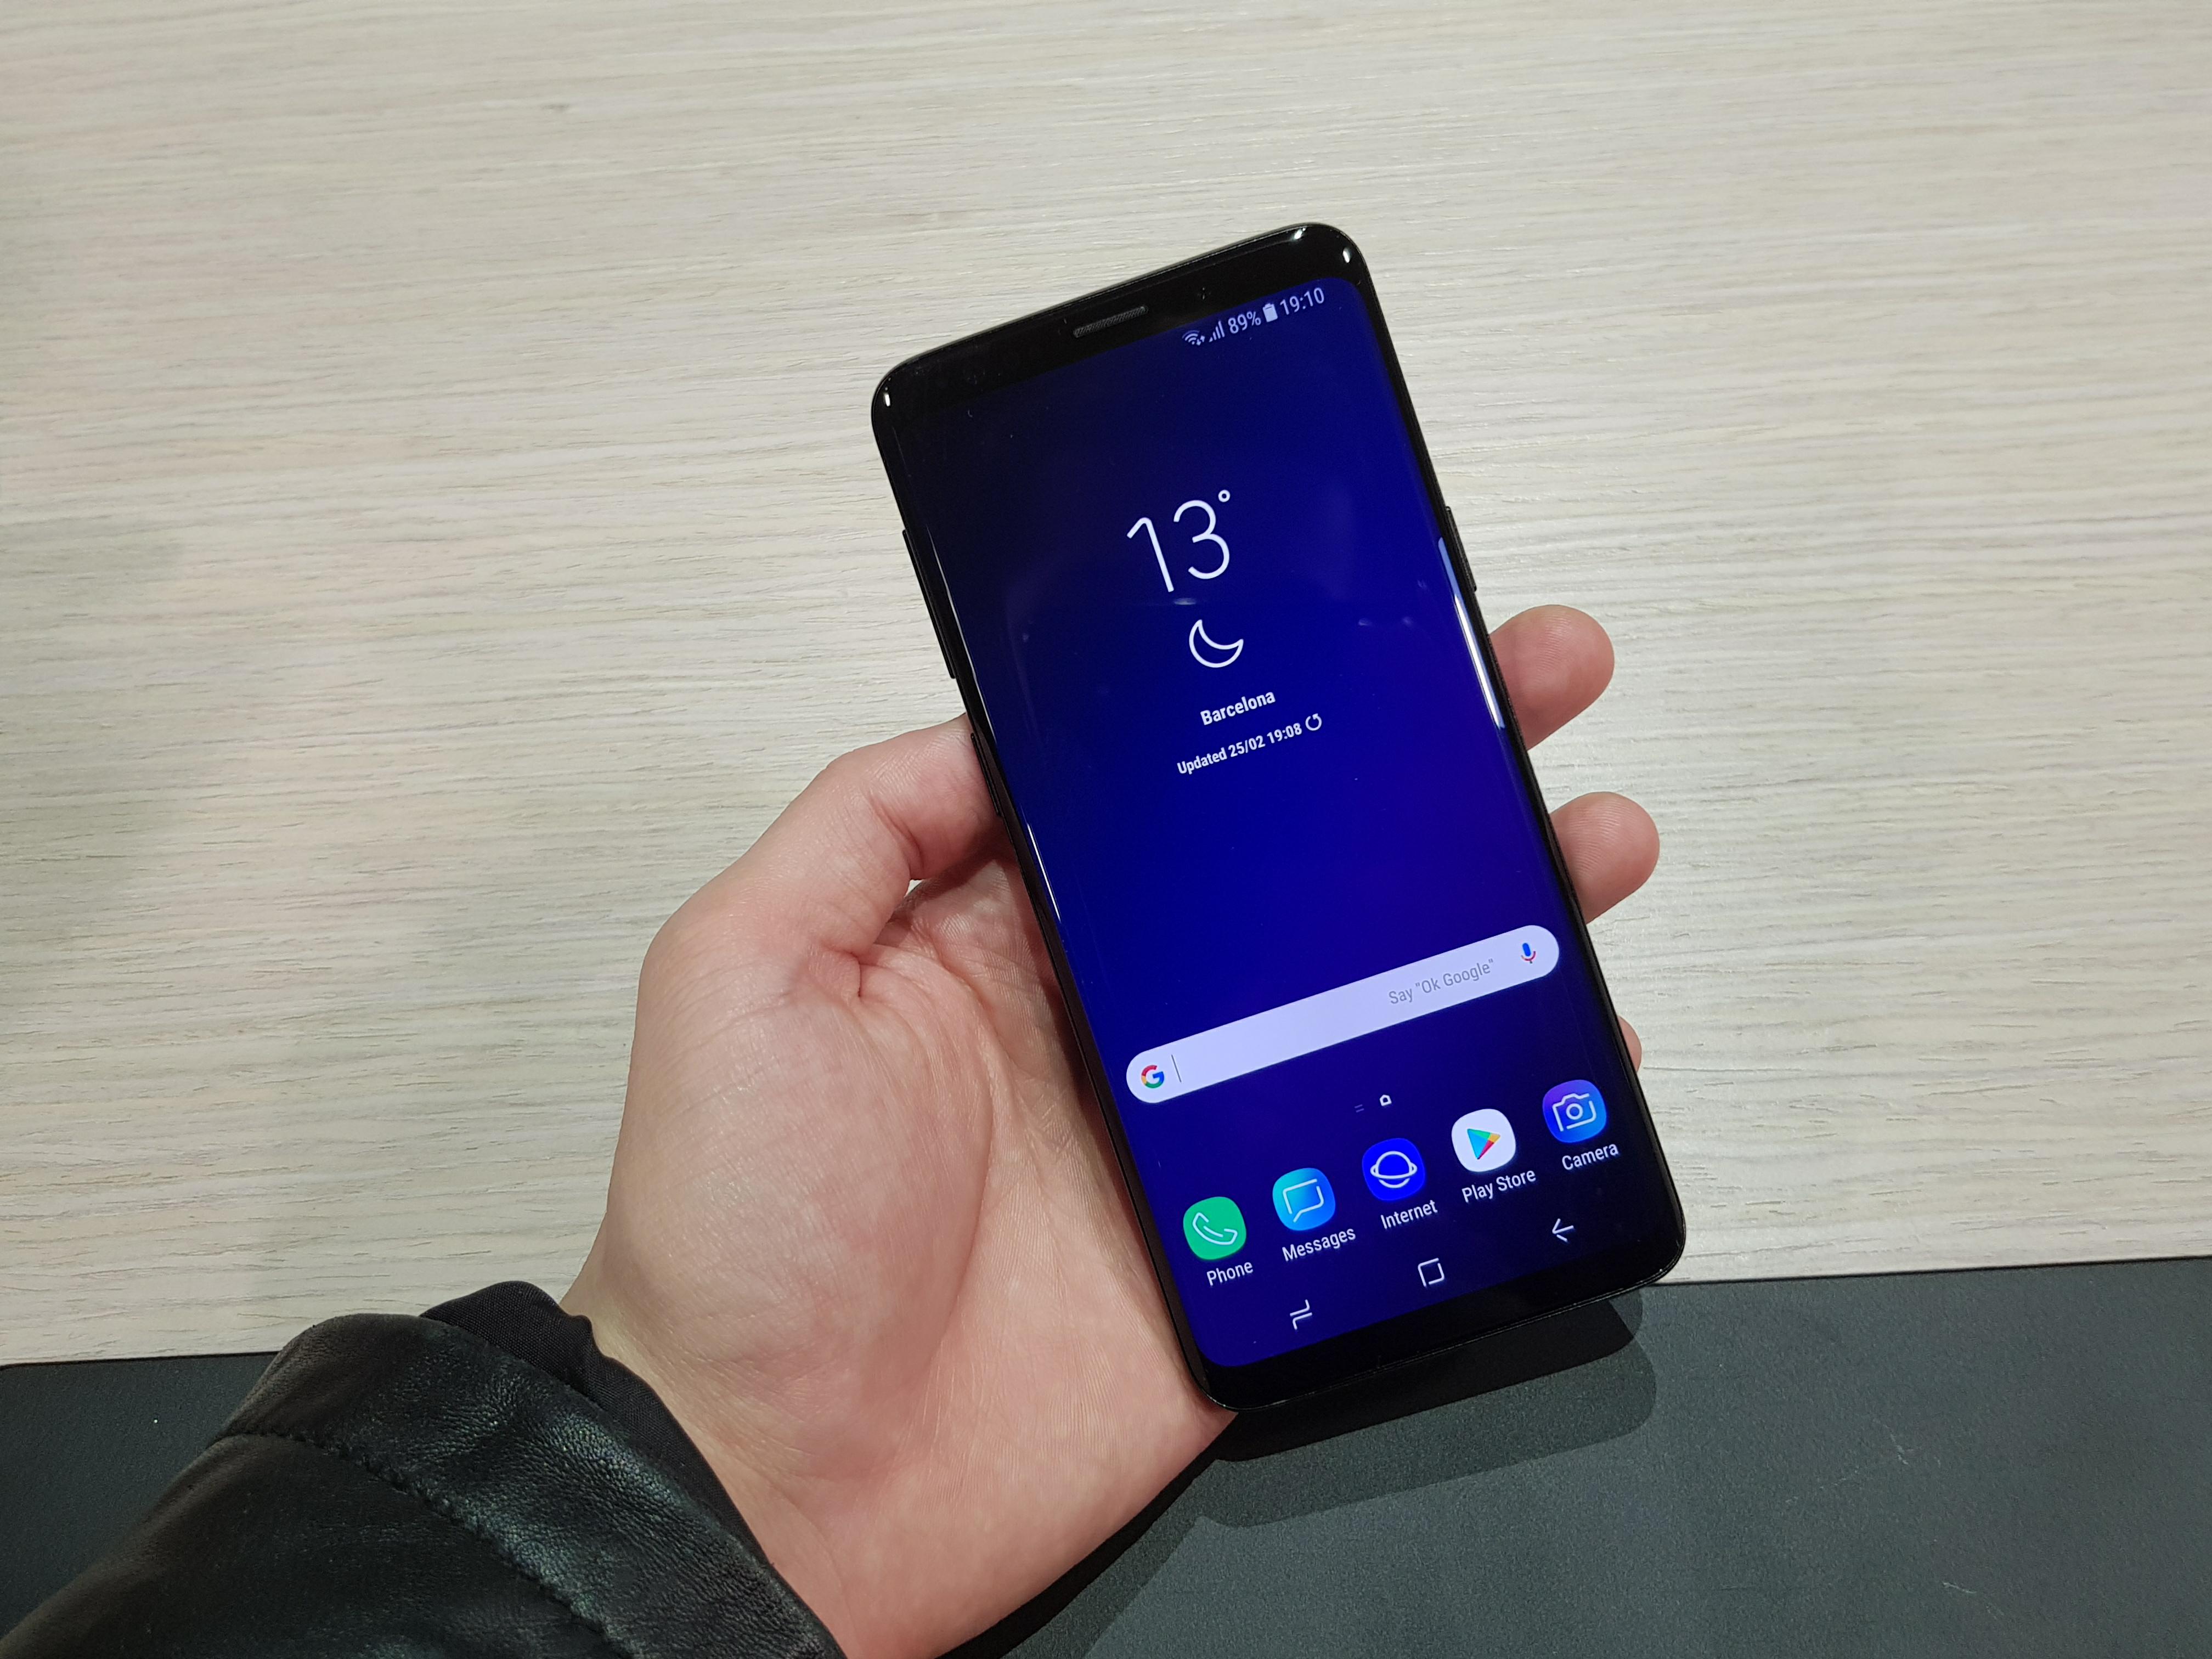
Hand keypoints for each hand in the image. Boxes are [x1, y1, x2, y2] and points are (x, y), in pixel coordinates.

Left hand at [562, 605, 1656, 1658]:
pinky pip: (1399, 1162)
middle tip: (1530, 682)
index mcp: (1010, 936)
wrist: (783, 1487)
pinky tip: (1573, 1044)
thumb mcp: (741, 975)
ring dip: (1494, 911)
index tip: (1370, 626)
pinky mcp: (1258, 1248)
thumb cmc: (734, 1234)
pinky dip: (1499, 1106)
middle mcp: (1122, 1021)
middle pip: (1303, 872)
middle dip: (1425, 774)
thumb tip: (992, 717)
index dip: (1272, 703)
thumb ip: (862, 828)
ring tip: (1587, 838)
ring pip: (1379, 997)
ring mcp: (1202, 1135)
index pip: (1172, 789)